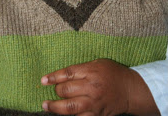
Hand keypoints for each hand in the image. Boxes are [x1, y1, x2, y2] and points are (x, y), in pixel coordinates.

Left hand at [41, 59, 159, 115]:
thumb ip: (81, 68)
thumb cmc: (113, 72)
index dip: (53, 77)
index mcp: (91, 71)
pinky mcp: (97, 114)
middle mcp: (91, 87)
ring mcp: (94, 103)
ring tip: (45, 105)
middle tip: (50, 90)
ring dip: (55, 107)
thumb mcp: (98, 63)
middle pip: (66, 90)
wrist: (130, 89)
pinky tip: (63, 114)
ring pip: (70, 107)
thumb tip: (63, 75)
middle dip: (56, 90)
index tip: (43, 80)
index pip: (67, 74)